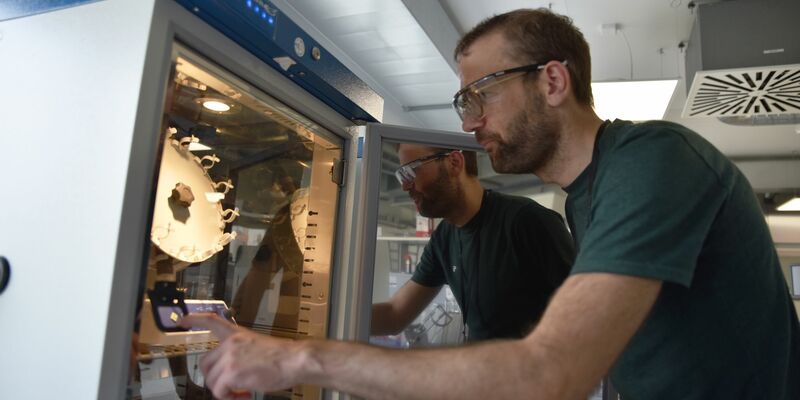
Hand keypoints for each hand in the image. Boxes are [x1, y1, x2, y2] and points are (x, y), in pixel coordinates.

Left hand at [180, 313, 301, 398]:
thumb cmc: (283, 357)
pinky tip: (244, 396)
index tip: (182, 320)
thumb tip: (234, 373)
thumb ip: (241, 354)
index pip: (211, 321)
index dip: (194, 320)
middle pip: (205, 364)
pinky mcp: (231, 373)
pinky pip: (219, 391)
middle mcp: (229, 343)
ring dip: (224, 391)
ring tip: (242, 393)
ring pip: (211, 380)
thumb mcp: (258, 347)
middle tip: (231, 387)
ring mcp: (229, 358)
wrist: (295, 360)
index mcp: (237, 334)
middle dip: (215, 379)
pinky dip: (229, 398)